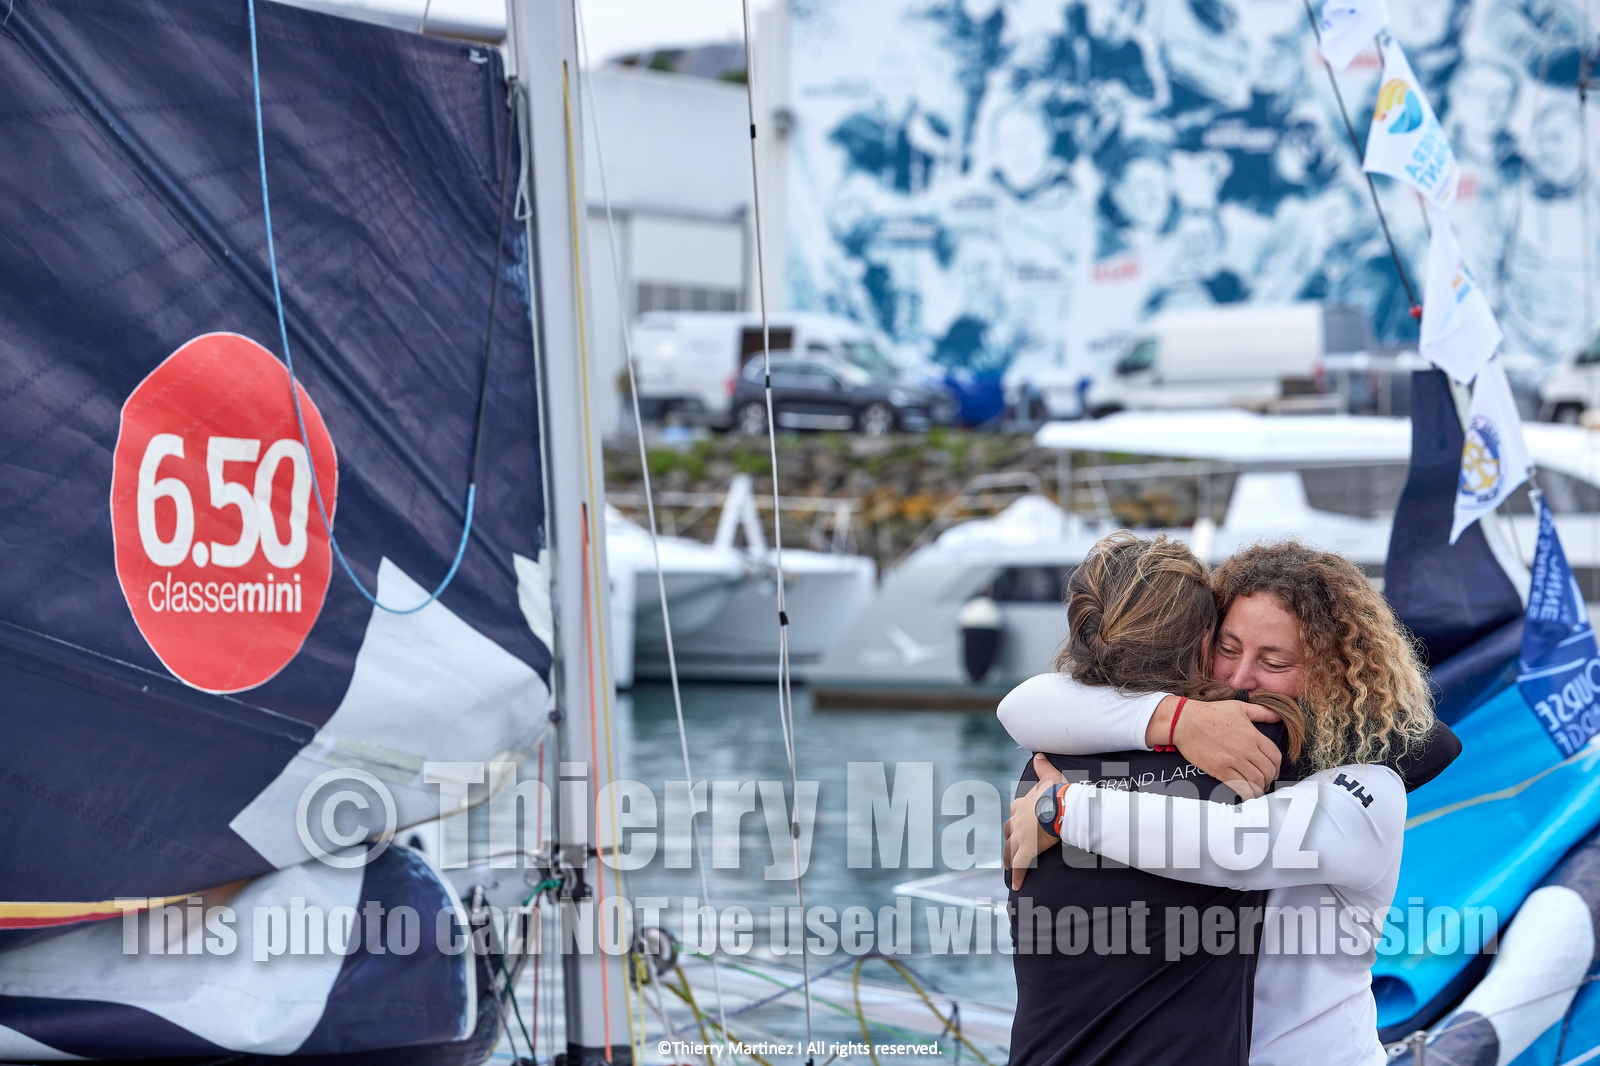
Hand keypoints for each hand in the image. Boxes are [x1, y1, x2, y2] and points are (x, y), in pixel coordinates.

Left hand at [1004, 754, 1067, 890]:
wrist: (1058, 806)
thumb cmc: (1056, 791)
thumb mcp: (1048, 775)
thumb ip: (1042, 766)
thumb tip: (1038, 755)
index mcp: (1022, 805)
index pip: (1015, 811)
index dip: (1016, 818)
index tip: (1017, 824)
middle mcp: (1017, 820)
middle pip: (1008, 831)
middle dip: (1009, 839)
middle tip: (1009, 848)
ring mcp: (1020, 836)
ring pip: (1010, 849)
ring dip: (1009, 858)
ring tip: (1008, 867)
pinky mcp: (1026, 851)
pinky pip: (1020, 866)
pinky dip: (1017, 875)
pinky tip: (1016, 885)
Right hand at [1151, 698, 1282, 798]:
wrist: (1185, 721)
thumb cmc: (1211, 712)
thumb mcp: (1239, 707)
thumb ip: (1261, 712)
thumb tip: (1278, 715)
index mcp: (1253, 734)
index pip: (1275, 756)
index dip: (1277, 767)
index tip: (1273, 771)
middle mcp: (1246, 749)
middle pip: (1268, 771)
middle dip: (1269, 779)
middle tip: (1265, 782)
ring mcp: (1233, 760)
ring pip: (1257, 781)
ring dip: (1259, 788)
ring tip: (1256, 789)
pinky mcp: (1220, 770)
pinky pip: (1240, 787)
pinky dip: (1247, 794)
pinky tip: (1246, 794)